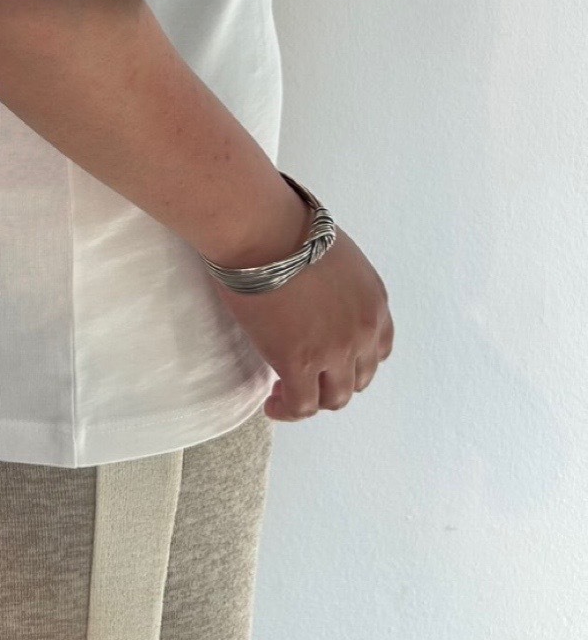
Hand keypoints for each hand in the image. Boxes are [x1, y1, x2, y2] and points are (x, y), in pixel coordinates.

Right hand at [217, 228, 393, 420]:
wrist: (262, 231)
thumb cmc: (285, 228)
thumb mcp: (332, 255)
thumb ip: (336, 286)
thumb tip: (314, 297)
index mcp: (374, 301)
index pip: (378, 349)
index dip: (354, 361)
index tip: (330, 360)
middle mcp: (364, 330)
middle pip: (359, 377)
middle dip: (334, 381)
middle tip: (305, 376)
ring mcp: (335, 350)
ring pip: (335, 397)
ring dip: (313, 399)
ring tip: (285, 395)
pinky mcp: (301, 363)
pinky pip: (302, 405)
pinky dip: (289, 411)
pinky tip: (273, 405)